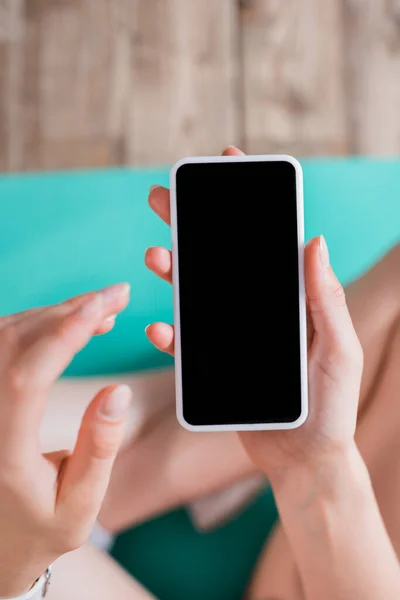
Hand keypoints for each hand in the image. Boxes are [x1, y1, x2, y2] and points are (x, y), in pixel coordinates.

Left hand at [0, 284, 131, 596]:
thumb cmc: (40, 528)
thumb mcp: (80, 505)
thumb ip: (98, 447)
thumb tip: (118, 390)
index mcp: (6, 450)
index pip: (27, 376)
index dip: (65, 333)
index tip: (103, 304)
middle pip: (17, 343)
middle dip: (70, 310)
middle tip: (117, 295)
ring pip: (8, 336)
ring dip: (57, 314)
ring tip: (103, 308)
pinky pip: (5, 344)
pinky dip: (41, 325)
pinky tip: (71, 324)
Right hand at [145, 147, 362, 481]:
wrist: (304, 456)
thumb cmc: (330, 405)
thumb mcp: (337, 349)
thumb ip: (325, 299)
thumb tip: (315, 241)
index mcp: (289, 298)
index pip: (265, 242)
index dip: (245, 202)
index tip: (227, 163)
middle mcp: (257, 309)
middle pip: (220, 258)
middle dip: (192, 224)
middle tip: (163, 198)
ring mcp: (232, 334)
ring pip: (195, 293)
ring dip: (173, 271)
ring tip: (156, 256)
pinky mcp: (213, 364)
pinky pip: (185, 342)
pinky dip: (169, 333)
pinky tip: (159, 328)